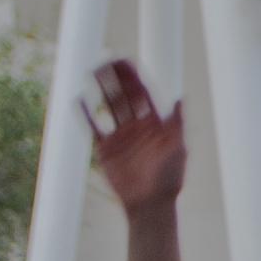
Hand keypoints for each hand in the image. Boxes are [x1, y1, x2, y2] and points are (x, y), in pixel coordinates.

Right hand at [84, 63, 187, 212]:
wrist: (151, 203)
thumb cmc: (170, 178)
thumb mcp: (177, 148)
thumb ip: (177, 123)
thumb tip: (181, 97)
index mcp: (156, 123)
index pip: (143, 93)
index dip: (134, 76)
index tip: (125, 59)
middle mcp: (137, 126)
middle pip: (124, 95)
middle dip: (116, 77)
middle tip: (105, 58)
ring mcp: (121, 136)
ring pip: (109, 106)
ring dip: (102, 89)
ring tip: (91, 70)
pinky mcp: (106, 149)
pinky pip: (94, 127)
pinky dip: (86, 114)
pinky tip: (79, 99)